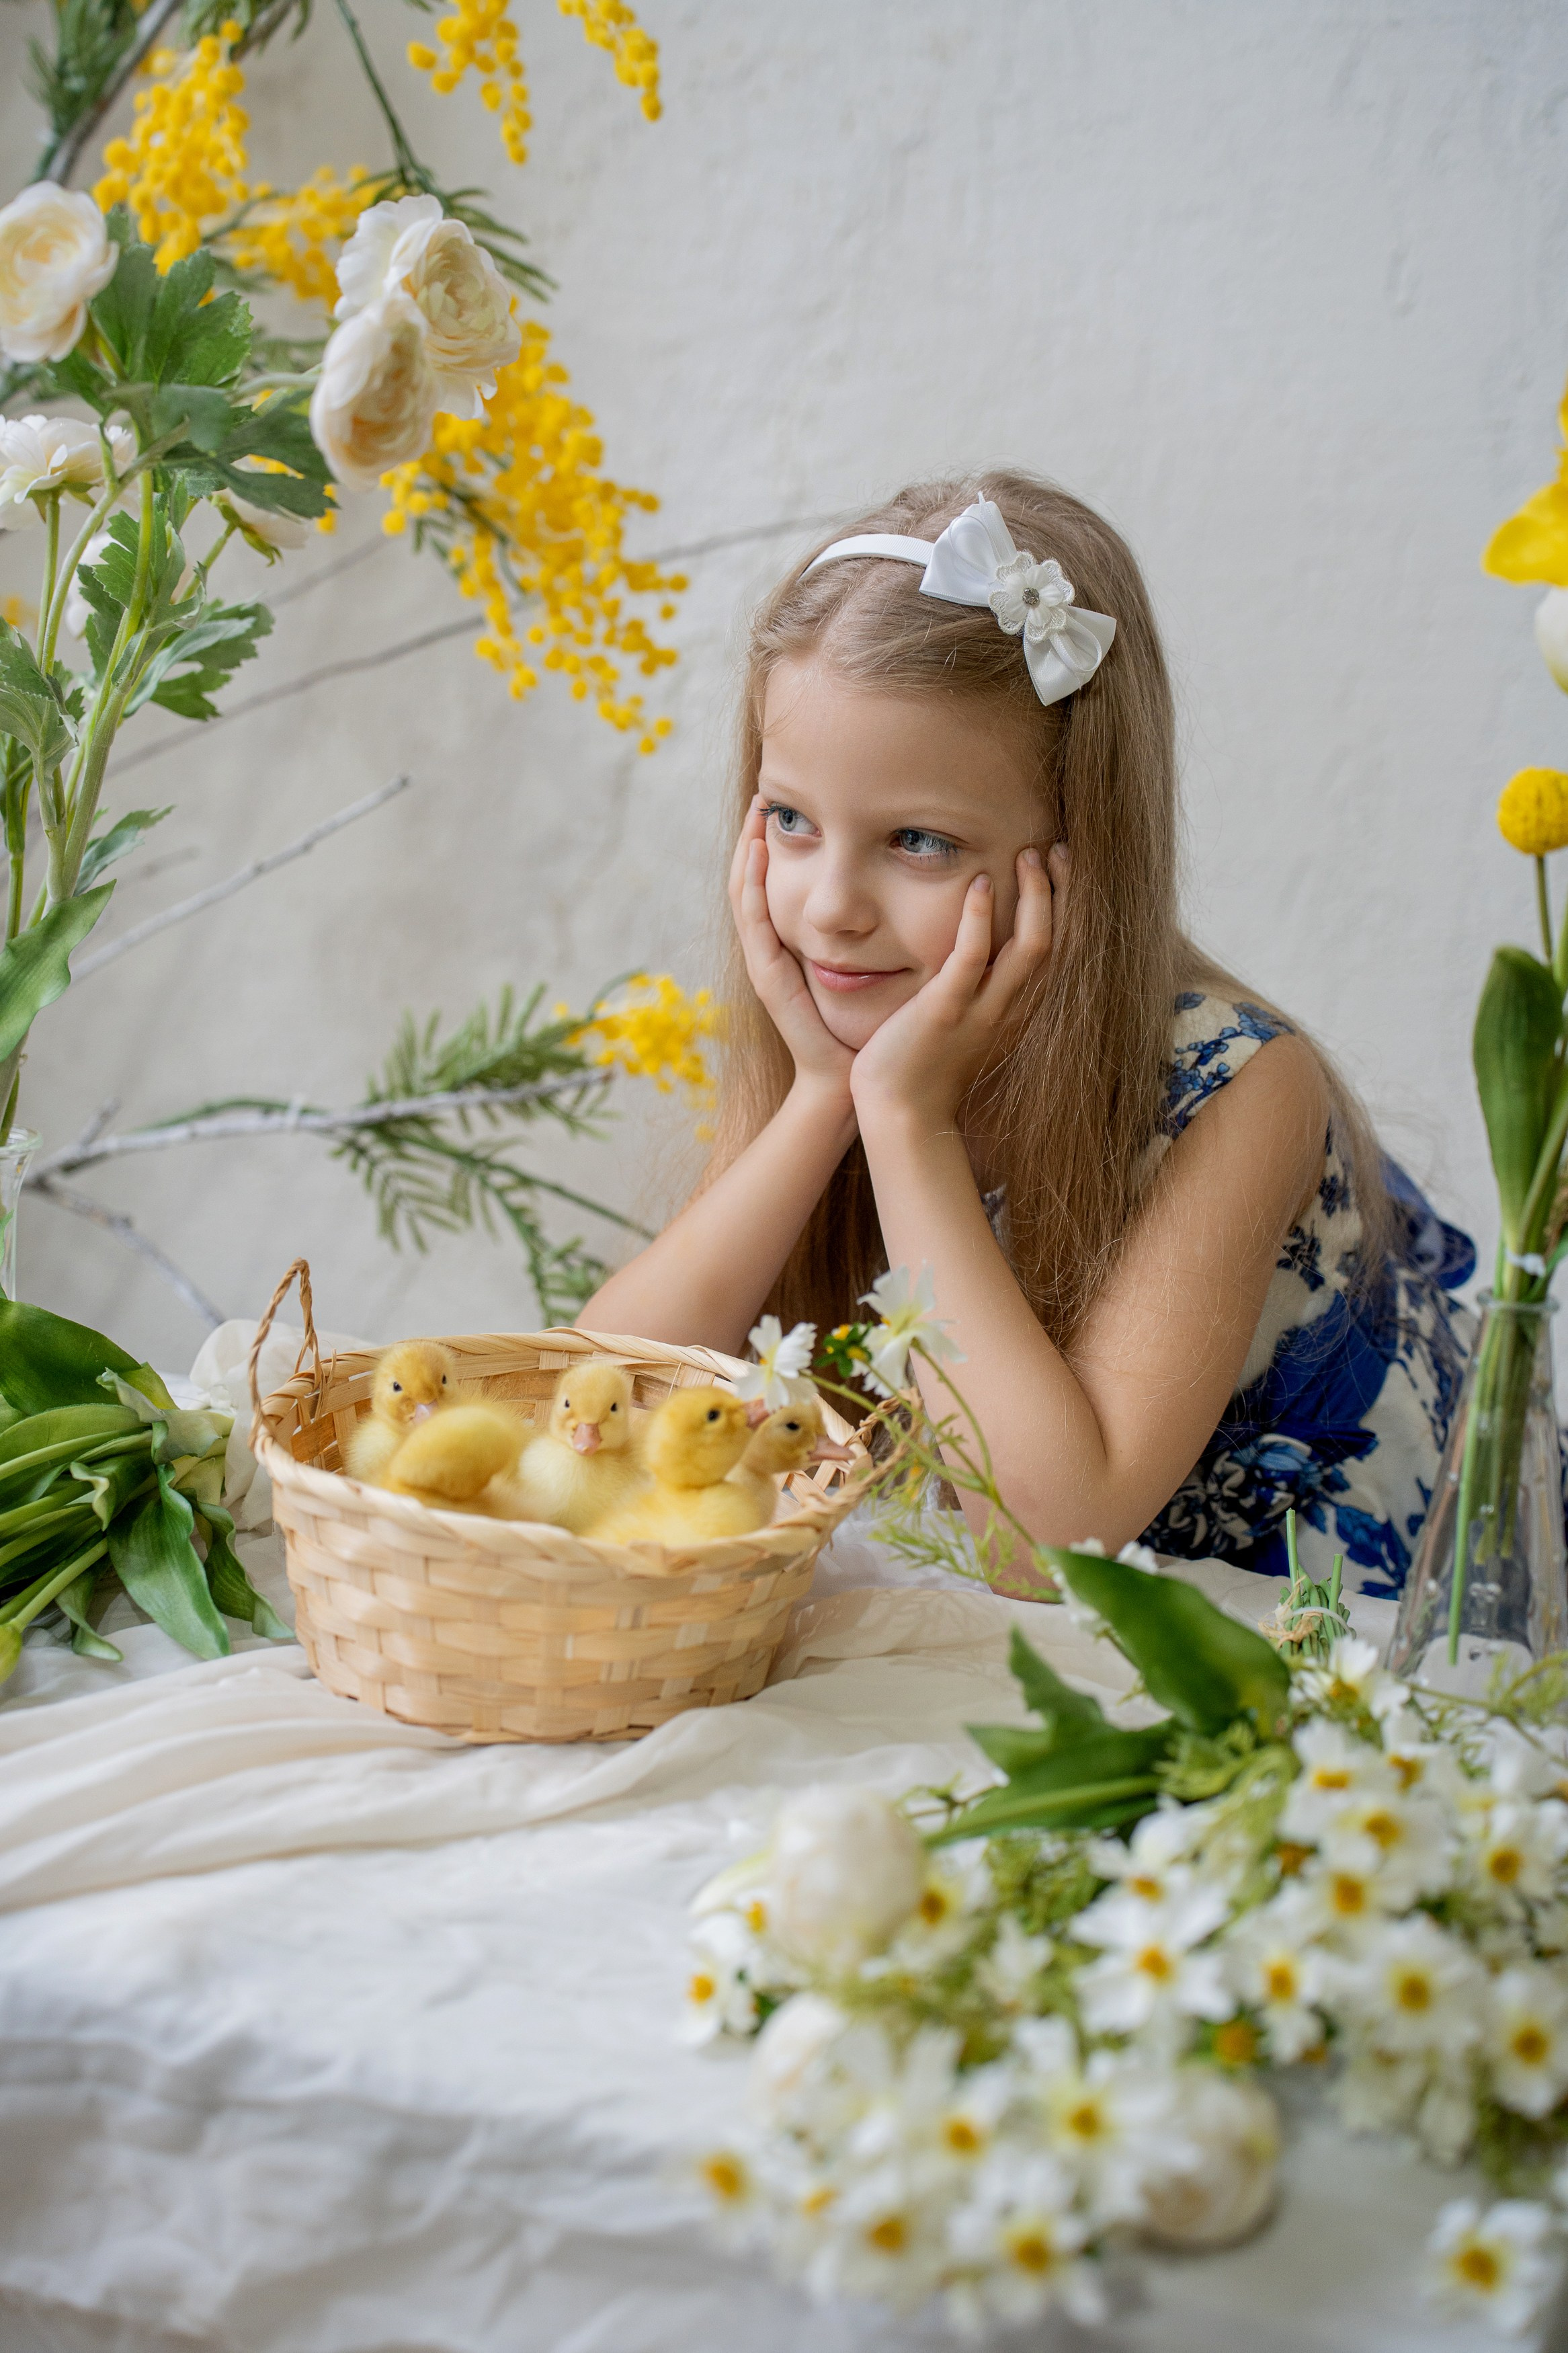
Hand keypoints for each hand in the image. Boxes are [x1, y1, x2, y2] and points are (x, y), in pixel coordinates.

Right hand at [728, 794, 855, 1100]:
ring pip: (744, 896)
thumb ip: (866, 937)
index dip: (772, 847)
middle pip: (751, 883)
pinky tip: (754, 855)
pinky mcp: (767, 977)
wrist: (845, 1080)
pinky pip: (753, 923)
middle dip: (752, 838)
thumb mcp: (863, 969)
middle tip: (762, 795)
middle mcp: (771, 951)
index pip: (773, 886)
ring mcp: (764, 963)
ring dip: (745, 852)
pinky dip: (750, 886)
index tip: (783, 805)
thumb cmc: (861, 1029)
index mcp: (790, 947)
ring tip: (754, 813)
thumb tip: (893, 899)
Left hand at [849, 844, 1063, 1126]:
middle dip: (1063, 891)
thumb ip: (983, 988)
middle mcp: (1013, 1009)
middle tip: (1056, 848)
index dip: (1067, 906)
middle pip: (1060, 941)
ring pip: (1032, 946)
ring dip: (1035, 896)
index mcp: (1021, 1011)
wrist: (902, 1113)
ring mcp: (983, 1011)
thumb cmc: (926, 1067)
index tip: (1061, 867)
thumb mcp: (969, 1023)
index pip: (1061, 949)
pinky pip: (973, 959)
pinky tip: (979, 885)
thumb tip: (984, 951)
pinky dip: (979, 918)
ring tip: (1028, 854)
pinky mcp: (946, 1011)